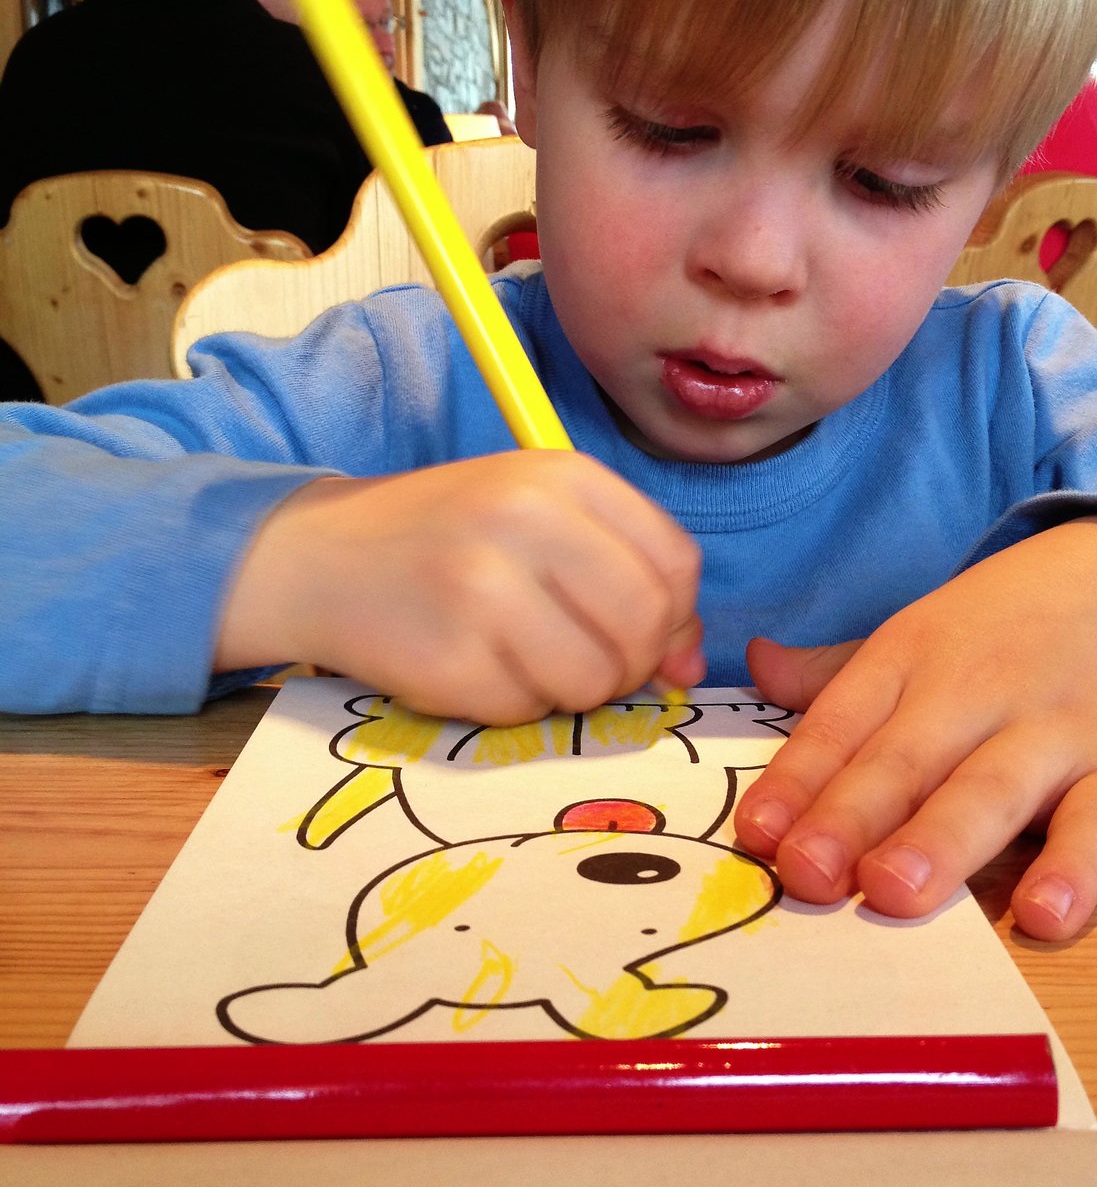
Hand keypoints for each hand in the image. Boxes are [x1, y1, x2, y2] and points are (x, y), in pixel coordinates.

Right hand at [216, 451, 703, 722]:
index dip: (674, 615)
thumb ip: (623, 573)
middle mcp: (525, 522)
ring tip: (529, 663)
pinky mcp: (449, 659)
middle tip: (589, 662)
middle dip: (631, 664)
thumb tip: (689, 666)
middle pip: (643, 625)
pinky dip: (517, 706)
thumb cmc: (444, 537)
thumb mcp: (536, 517)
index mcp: (560, 474)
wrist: (316, 558)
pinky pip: (529, 711)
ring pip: (594, 680)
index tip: (643, 632)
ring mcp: (484, 591)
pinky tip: (480, 669)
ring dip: (574, 692)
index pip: (674, 563)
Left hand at [734, 516, 1096, 940]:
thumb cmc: (1006, 627)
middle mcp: (977, 691)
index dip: (797, 780)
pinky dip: (1077, 870)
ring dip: (940, 842)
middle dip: (851, 817)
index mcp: (910, 656)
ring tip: (892, 892)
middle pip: (905, 760)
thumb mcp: (919, 635)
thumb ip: (836, 672)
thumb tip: (757, 666)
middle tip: (805, 874)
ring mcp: (1057, 731)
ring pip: (991, 790)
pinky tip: (1044, 915)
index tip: (756, 836)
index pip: (841, 723)